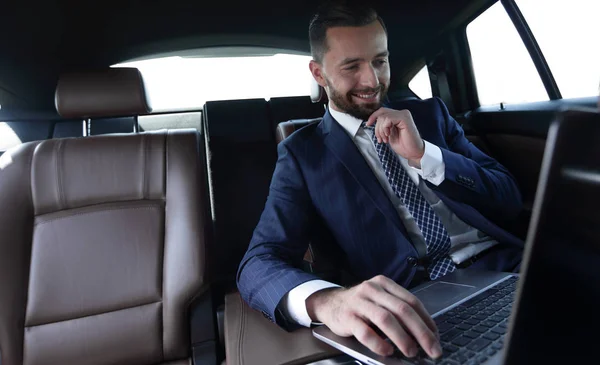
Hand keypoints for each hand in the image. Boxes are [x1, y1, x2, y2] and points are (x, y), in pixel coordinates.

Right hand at [306, 275, 441, 358]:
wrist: (329, 303)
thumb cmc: (360, 305)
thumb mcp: (379, 300)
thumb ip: (397, 311)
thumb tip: (423, 334)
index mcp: (384, 284)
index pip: (411, 301)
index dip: (426, 321)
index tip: (436, 337)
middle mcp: (372, 289)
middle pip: (402, 310)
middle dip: (421, 332)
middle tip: (432, 349)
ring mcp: (359, 302)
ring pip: (386, 319)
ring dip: (402, 338)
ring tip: (411, 352)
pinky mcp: (347, 316)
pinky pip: (365, 331)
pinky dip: (378, 343)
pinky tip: (386, 351)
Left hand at [365, 108, 424, 167]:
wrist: (413, 153)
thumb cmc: (403, 145)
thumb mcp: (389, 133)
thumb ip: (383, 126)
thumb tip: (372, 121)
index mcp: (398, 116)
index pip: (382, 111)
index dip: (373, 116)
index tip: (368, 124)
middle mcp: (401, 113)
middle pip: (381, 114)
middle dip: (377, 128)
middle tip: (381, 139)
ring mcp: (404, 115)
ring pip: (383, 117)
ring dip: (381, 130)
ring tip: (386, 139)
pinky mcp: (405, 118)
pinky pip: (388, 119)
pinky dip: (385, 128)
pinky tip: (389, 135)